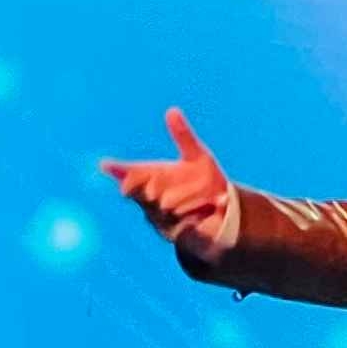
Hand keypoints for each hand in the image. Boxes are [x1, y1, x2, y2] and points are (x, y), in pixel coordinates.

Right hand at [99, 108, 233, 248]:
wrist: (226, 210)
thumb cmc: (203, 180)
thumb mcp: (196, 156)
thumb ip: (183, 135)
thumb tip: (172, 111)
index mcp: (151, 186)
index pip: (130, 183)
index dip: (128, 178)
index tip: (120, 171)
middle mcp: (153, 205)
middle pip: (150, 191)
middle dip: (164, 184)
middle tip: (184, 181)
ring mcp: (165, 223)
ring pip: (169, 206)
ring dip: (191, 197)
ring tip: (209, 194)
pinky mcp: (182, 237)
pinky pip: (187, 224)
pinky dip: (202, 212)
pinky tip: (216, 205)